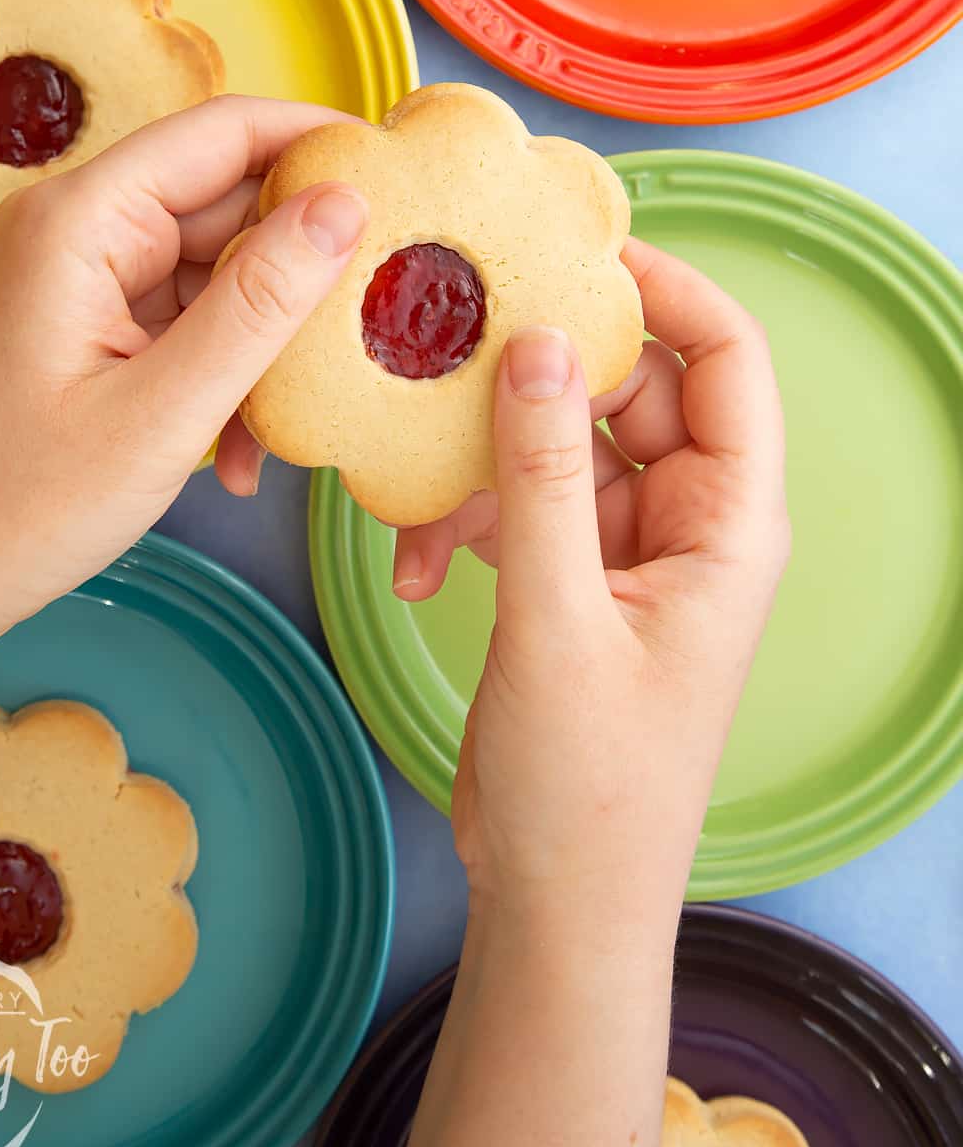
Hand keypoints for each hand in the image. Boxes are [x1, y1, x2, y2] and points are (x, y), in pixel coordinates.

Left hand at [0, 96, 369, 637]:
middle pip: (226, 200)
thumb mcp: (164, 411)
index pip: (222, 131)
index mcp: (81, 219)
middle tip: (378, 314)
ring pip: (215, 268)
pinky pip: (185, 318)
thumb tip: (345, 204)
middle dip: (300, 262)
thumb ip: (260, 303)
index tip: (403, 169)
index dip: (316, 138)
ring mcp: (81, 276)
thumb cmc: (18, 508)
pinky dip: (224, 371)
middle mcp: (77, 227)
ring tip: (291, 417)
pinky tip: (238, 451)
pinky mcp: (88, 323)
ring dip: (264, 337)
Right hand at [410, 239, 788, 928]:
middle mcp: (687, 521)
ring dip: (485, 457)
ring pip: (559, 443)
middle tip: (456, 337)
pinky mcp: (570, 578)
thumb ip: (543, 476)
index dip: (666, 290)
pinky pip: (520, 502)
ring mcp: (626, 548)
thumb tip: (541, 344)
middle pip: (629, 390)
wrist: (555, 901)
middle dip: (542, 370)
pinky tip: (419, 564)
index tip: (579, 246)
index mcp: (729, 523)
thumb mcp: (557, 620)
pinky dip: (466, 517)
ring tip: (417, 490)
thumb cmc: (588, 787)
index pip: (727, 360)